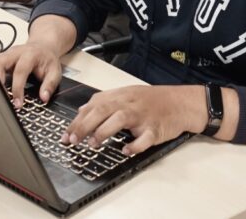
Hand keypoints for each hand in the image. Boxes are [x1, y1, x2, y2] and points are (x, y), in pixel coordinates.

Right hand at [0, 41, 64, 108]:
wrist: (43, 47)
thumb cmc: (47, 59)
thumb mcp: (55, 72)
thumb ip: (50, 85)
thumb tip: (44, 98)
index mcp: (30, 55)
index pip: (20, 71)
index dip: (17, 89)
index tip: (18, 103)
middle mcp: (15, 52)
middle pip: (0, 63)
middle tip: (0, 97)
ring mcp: (6, 53)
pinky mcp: (1, 57)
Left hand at [63, 85, 206, 155]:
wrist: (180, 102)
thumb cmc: (151, 100)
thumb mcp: (125, 95)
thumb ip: (102, 102)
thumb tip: (81, 110)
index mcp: (119, 96)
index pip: (93, 106)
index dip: (77, 121)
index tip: (65, 135)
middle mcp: (128, 104)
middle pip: (103, 110)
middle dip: (85, 125)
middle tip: (73, 140)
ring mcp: (142, 115)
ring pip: (120, 119)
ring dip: (104, 131)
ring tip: (93, 144)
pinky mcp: (155, 128)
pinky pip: (144, 137)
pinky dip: (135, 145)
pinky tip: (126, 150)